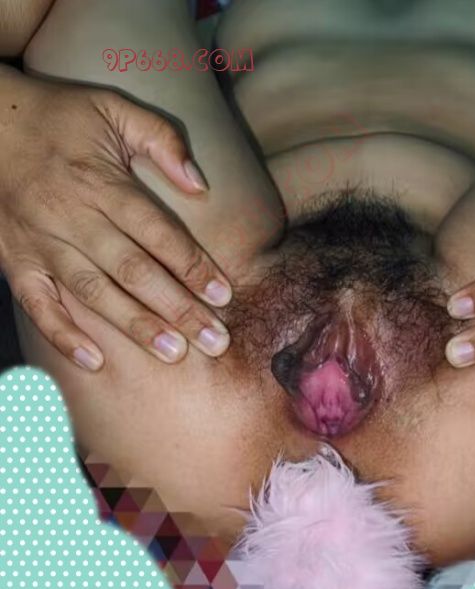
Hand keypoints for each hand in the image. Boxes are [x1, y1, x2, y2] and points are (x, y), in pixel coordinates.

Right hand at [0, 66, 232, 369]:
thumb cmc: (59, 117)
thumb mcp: (113, 108)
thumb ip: (161, 139)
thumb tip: (200, 184)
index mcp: (101, 183)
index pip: (156, 233)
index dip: (192, 266)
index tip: (223, 296)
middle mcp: (72, 218)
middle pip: (133, 271)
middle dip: (177, 309)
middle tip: (214, 341)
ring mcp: (42, 243)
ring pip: (93, 293)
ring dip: (135, 326)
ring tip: (173, 353)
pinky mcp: (17, 261)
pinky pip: (38, 305)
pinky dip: (63, 336)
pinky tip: (95, 362)